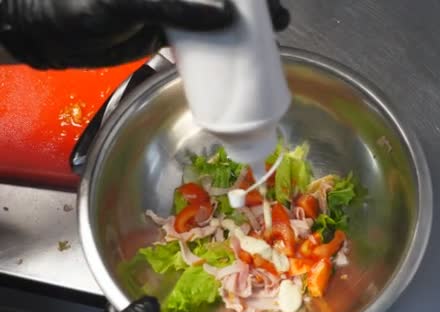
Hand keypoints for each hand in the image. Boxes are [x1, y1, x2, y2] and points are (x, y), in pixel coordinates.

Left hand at [0, 0, 289, 68]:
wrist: (47, 34)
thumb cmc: (77, 6)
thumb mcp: (125, 4)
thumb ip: (172, 6)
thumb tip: (222, 17)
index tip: (270, 7)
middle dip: (251, 11)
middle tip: (278, 26)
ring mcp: (169, 10)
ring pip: (213, 19)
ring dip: (238, 32)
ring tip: (263, 47)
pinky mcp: (161, 34)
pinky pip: (196, 42)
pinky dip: (214, 53)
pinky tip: (232, 63)